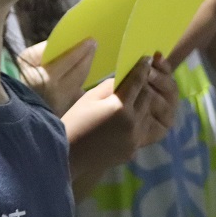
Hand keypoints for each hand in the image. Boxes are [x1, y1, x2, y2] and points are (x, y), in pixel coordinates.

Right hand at [18, 38, 94, 114]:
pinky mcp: (63, 110)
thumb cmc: (15, 78)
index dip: (82, 50)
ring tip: (89, 58)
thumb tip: (60, 44)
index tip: (91, 40)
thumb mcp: (24, 60)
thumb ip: (41, 51)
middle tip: (94, 46)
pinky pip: (76, 94)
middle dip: (88, 58)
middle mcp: (59, 92)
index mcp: (47, 78)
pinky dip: (80, 83)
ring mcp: (62, 103)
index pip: (70, 61)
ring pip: (80, 83)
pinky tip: (82, 75)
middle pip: (80, 73)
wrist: (12, 109)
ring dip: (86, 69)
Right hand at [65, 53, 177, 169]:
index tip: (147, 59)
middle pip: (147, 98)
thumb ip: (111, 86)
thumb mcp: (90, 98)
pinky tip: (127, 120)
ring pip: (147, 115)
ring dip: (143, 105)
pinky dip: (137, 122)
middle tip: (141, 78)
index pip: (137, 82)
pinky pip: (141, 131)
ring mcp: (134, 139)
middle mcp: (132, 123)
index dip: (142, 68)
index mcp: (120, 107)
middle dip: (144, 87)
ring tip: (135, 99)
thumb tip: (125, 79)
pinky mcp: (133, 150)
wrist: (68, 156)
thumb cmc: (74, 122)